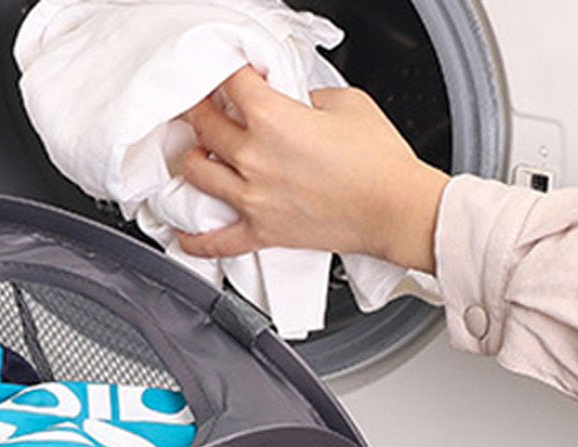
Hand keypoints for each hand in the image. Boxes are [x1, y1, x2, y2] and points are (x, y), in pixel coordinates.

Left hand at [176, 65, 448, 272]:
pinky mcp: (260, 232)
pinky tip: (185, 235)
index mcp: (273, 120)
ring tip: (199, 154)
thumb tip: (294, 104)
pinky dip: (197, 241)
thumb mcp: (346, 102)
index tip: (230, 75)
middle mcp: (254, 158)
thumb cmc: (378, 159)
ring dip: (193, 160)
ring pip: (199, 175)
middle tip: (204, 107)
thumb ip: (309, 97)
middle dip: (201, 110)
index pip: (232, 84)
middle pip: (206, 126)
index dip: (228, 73)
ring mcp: (252, 198)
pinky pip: (216, 242)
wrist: (392, 208)